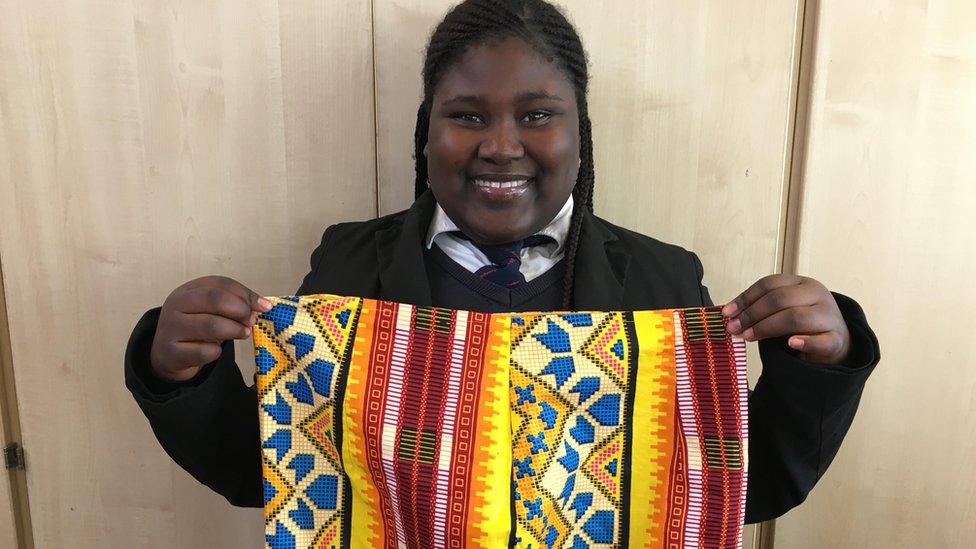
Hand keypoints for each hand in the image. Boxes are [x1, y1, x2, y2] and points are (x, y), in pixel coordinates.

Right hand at [150, 276, 271, 381]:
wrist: (168, 353)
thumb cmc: (197, 326)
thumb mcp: (212, 310)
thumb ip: (234, 303)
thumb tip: (264, 306)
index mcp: (187, 290)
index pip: (220, 283)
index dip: (246, 294)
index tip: (265, 306)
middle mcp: (175, 305)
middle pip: (215, 299)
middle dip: (240, 310)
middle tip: (252, 321)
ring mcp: (170, 328)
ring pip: (211, 325)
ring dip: (235, 330)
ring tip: (244, 333)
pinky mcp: (172, 352)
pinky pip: (204, 351)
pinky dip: (217, 352)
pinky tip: (217, 350)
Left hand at [722, 275, 850, 364]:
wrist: (836, 339)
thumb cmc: (802, 321)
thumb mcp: (783, 308)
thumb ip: (760, 309)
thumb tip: (729, 314)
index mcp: (802, 283)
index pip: (769, 284)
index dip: (745, 298)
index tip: (727, 312)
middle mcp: (817, 294)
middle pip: (780, 299)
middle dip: (752, 314)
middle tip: (733, 328)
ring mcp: (829, 316)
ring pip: (796, 317)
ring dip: (767, 327)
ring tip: (748, 336)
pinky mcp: (836, 339)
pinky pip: (821, 340)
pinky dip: (805, 342)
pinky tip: (790, 343)